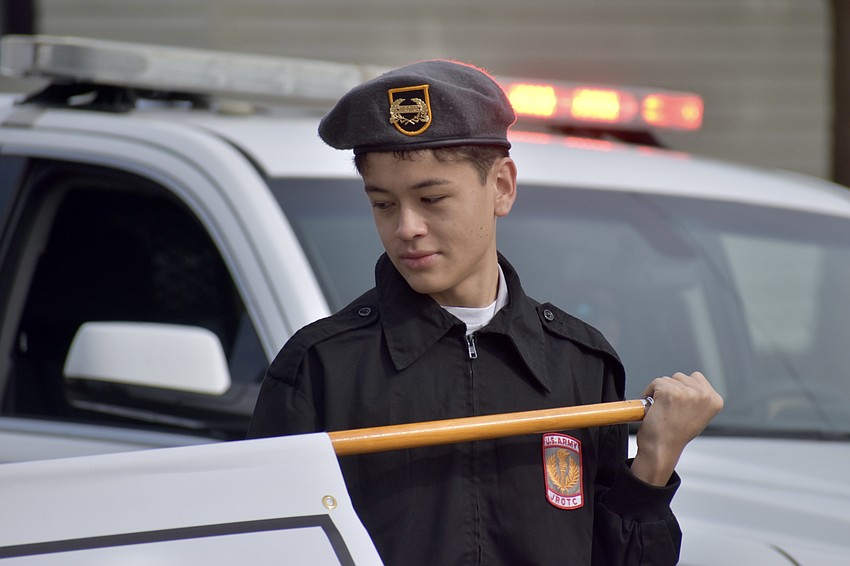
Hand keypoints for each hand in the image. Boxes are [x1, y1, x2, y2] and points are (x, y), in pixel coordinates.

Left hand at [630, 371, 723, 485]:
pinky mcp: (669, 392)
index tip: (680, 408)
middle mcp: (704, 395)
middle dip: (672, 390)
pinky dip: (649, 394)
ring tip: (663, 412)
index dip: (683, 391)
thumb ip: (697, 398)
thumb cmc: (675, 435)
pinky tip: (655, 409)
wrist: (661, 449)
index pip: (696, 378)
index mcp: (715, 400)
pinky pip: (655, 383)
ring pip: (667, 379)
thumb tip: (687, 384)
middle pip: (680, 377)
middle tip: (670, 411)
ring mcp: (687, 393)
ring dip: (660, 393)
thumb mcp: (697, 415)